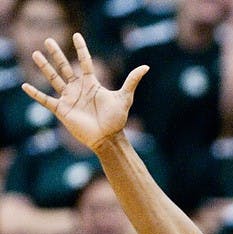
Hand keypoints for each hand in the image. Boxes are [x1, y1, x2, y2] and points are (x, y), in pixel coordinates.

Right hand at [22, 33, 147, 151]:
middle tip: (48, 40)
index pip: (85, 62)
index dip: (81, 49)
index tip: (76, 35)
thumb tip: (146, 67)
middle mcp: (78, 88)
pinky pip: (46, 100)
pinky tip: (26, 86)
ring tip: (36, 54)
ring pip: (54, 79)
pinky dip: (36, 93)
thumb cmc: (117, 119)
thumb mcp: (125, 97)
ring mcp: (69, 98)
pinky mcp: (62, 109)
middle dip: (57, 54)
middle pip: (65, 67)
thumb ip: (132, 81)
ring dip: (45, 67)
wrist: (108, 138)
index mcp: (92, 84)